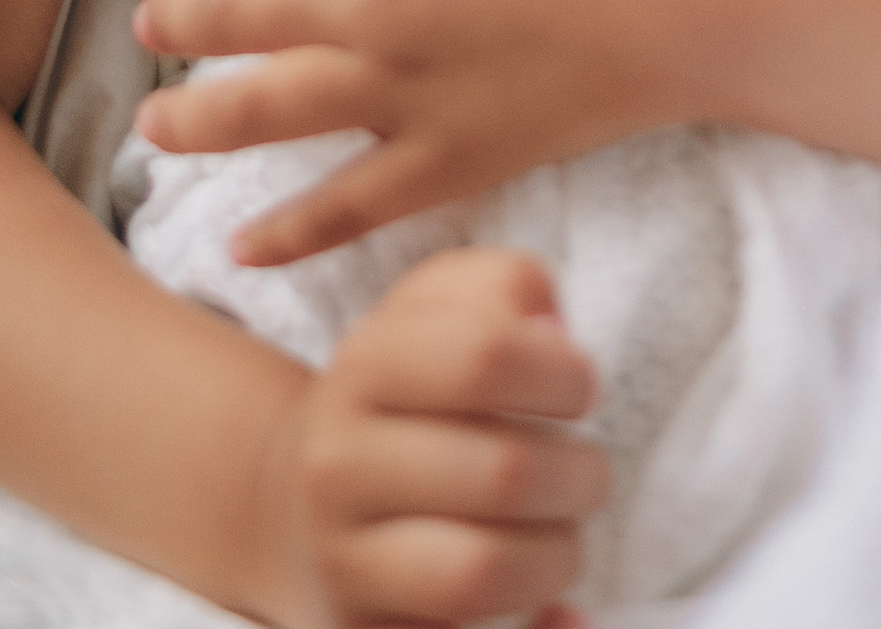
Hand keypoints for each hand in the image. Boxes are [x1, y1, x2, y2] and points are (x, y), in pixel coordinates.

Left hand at [137, 0, 713, 261]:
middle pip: (240, 11)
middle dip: (181, 19)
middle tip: (150, 28)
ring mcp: (399, 86)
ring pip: (265, 111)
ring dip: (198, 121)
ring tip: (156, 128)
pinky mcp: (444, 158)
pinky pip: (344, 208)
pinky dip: (287, 233)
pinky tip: (241, 245)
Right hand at [270, 246, 604, 628]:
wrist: (296, 498)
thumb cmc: (406, 393)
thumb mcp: (437, 307)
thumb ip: (502, 286)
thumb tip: (552, 333)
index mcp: (365, 365)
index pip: (485, 357)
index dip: (562, 374)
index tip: (581, 391)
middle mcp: (339, 464)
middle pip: (502, 474)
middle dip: (579, 477)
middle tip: (585, 475)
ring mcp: (342, 561)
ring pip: (479, 573)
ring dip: (557, 558)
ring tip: (562, 536)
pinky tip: (563, 617)